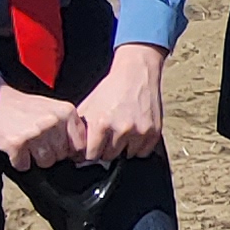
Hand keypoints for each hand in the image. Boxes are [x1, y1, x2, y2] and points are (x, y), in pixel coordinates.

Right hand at [0, 75, 83, 169]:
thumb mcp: (53, 109)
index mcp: (66, 112)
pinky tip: (14, 146)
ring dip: (34, 158)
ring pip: (45, 163)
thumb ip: (69, 128)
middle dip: (50, 154)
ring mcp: (35, 132)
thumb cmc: (23, 108)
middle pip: (62, 156)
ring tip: (25, 142)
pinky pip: (24, 165)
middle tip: (36, 140)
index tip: (57, 147)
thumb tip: (82, 155)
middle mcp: (53, 121)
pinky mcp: (17, 143)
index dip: (69, 152)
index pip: (80, 146)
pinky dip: (18, 161)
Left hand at [68, 43, 166, 162]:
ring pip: (127, 155)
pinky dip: (139, 146)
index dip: (91, 150)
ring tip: (123, 131)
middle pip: (109, 156)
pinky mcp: (154, 132)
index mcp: (101, 123)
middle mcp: (121, 129)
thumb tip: (75, 152)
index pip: (92, 155)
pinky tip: (135, 132)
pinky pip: (143, 152)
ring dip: (123, 148)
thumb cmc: (110, 90)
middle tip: (109, 135)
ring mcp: (139, 131)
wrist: (135, 73)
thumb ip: (81, 129)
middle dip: (107, 148)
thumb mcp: (89, 106)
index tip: (94, 145)